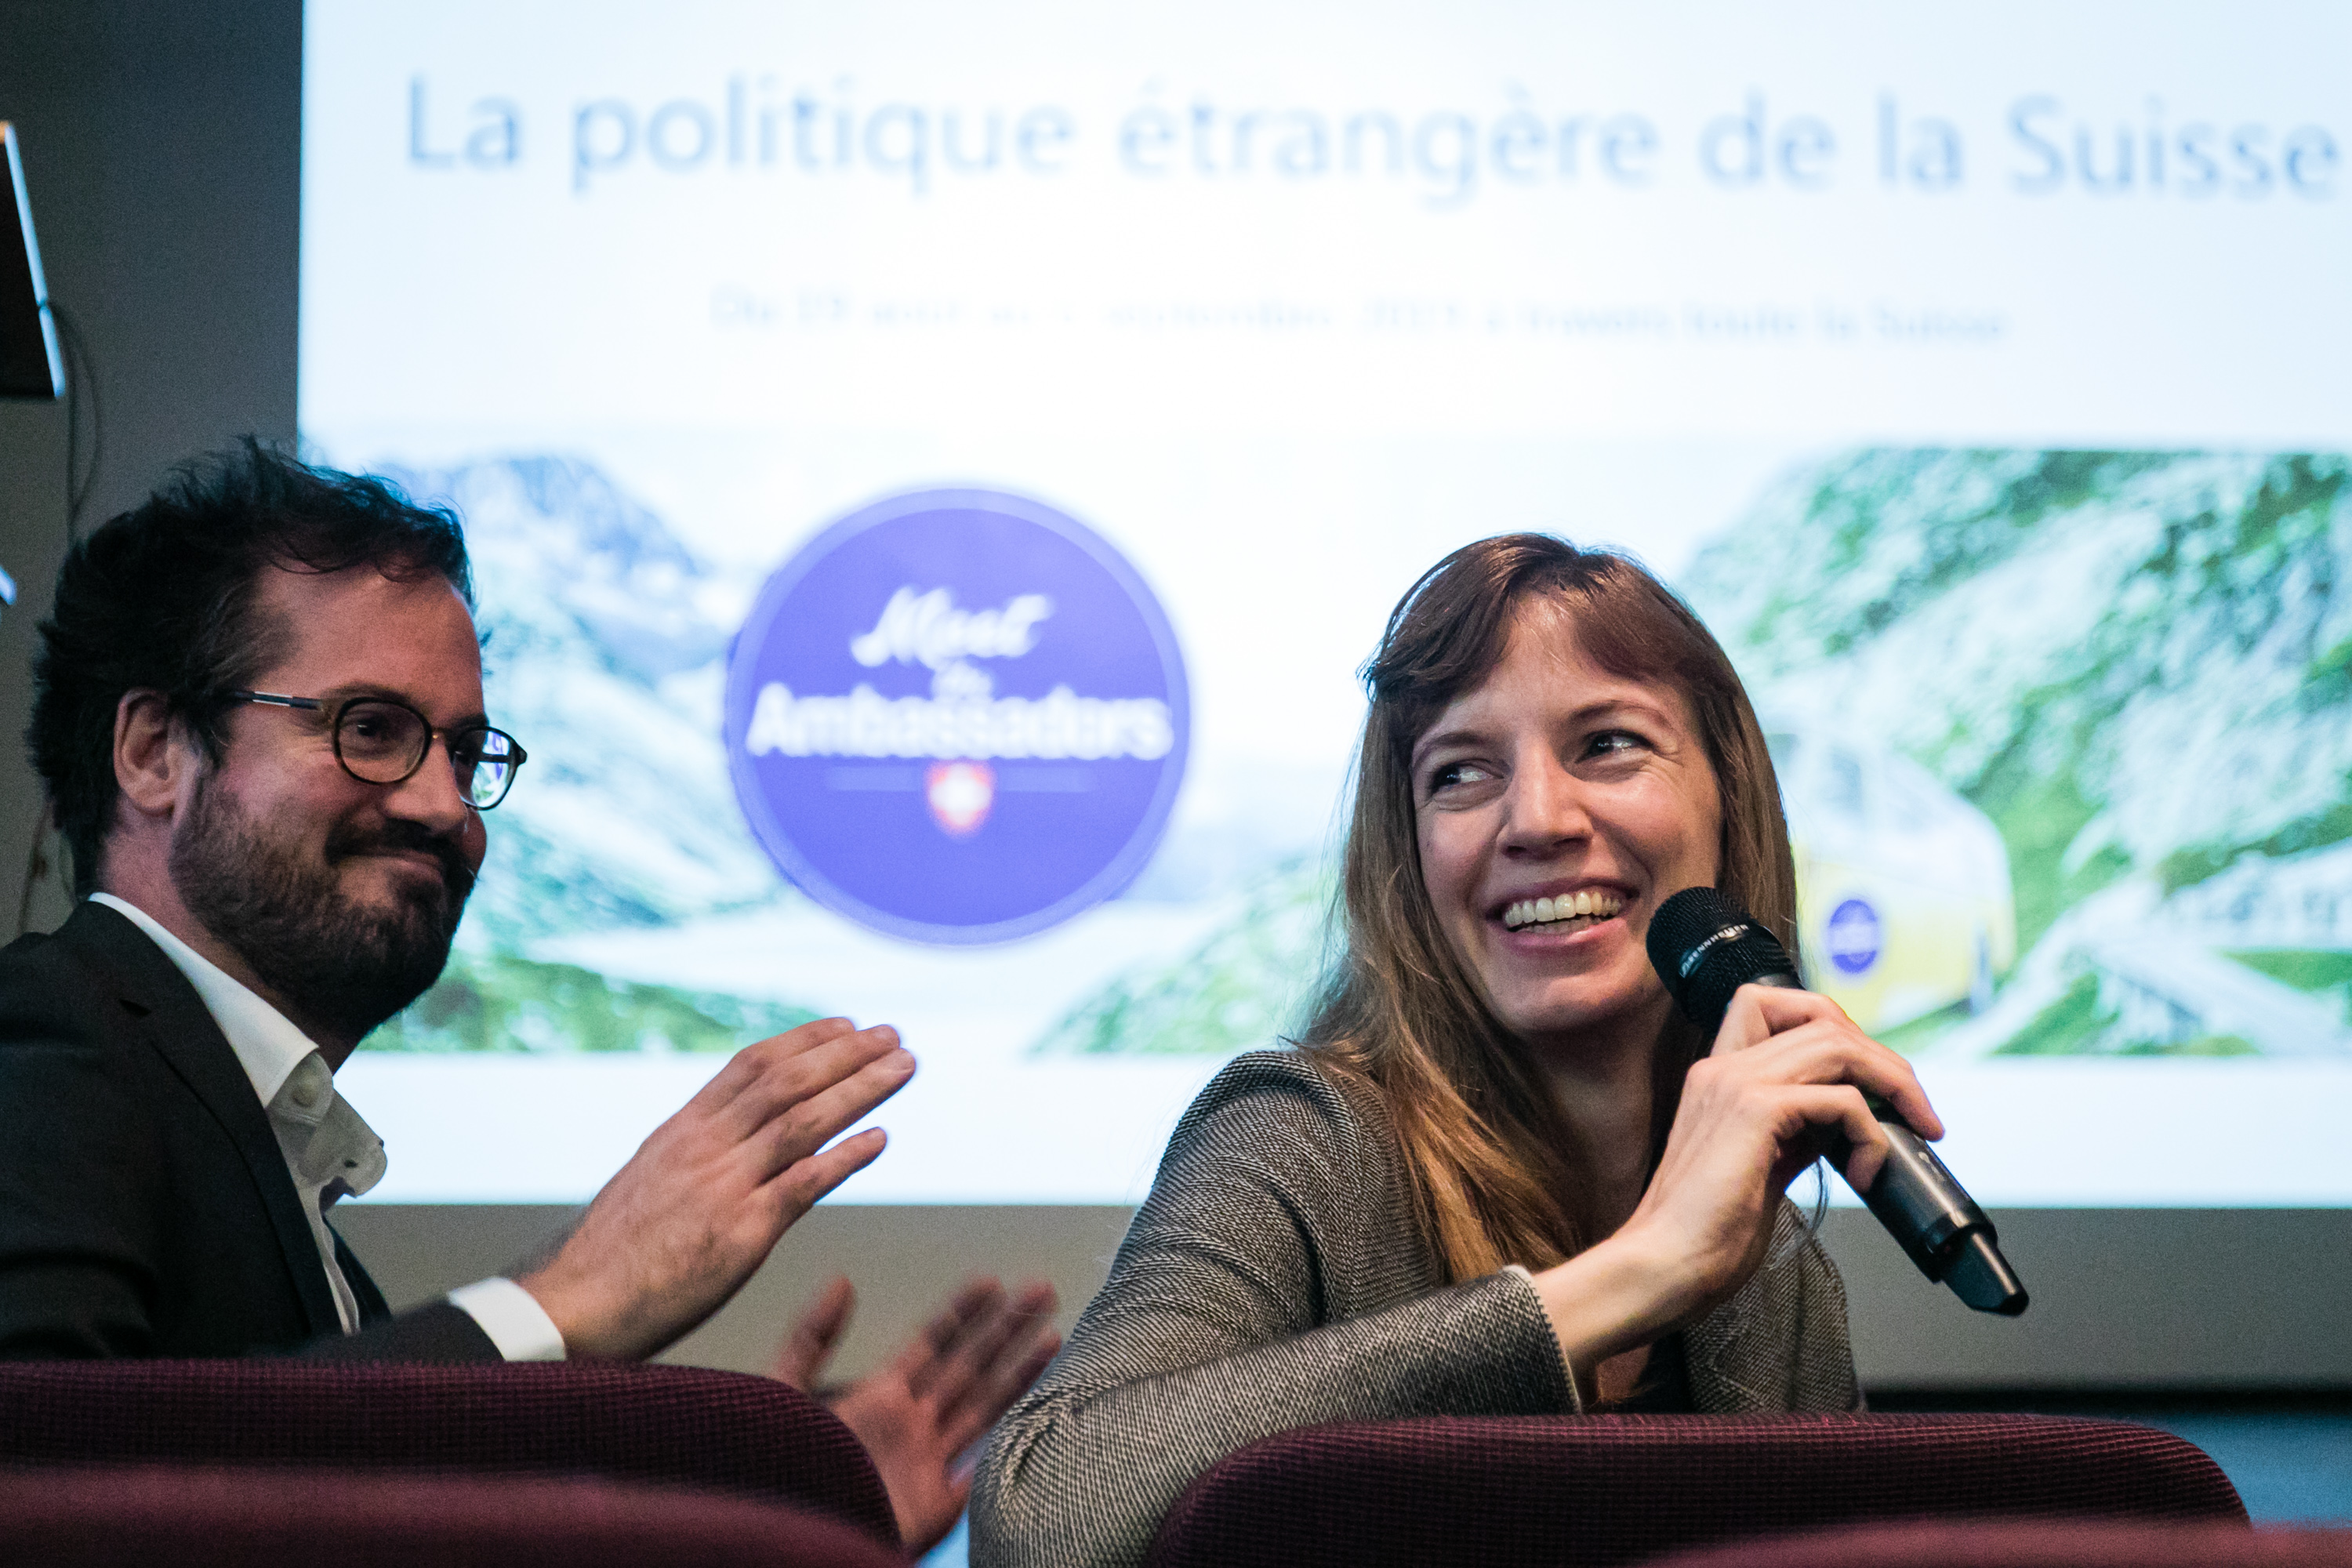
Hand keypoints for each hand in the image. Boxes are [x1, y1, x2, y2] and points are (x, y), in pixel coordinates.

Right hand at [518, 1019, 914, 1360]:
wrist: (572, 1306)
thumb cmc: (608, 1256)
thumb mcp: (647, 1182)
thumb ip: (691, 1155)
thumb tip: (727, 1137)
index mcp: (680, 1131)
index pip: (750, 1066)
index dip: (804, 1041)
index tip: (845, 1026)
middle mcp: (704, 1148)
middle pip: (787, 1082)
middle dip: (846, 1054)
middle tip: (893, 1034)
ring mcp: (723, 1187)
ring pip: (804, 1121)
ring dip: (861, 1088)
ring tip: (904, 1067)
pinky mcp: (740, 1235)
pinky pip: (803, 1184)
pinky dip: (846, 1157)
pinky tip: (882, 1139)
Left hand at [773, 1275, 1060, 1553]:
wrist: (781, 1537)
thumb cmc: (771, 1470)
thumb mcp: (782, 1392)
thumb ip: (810, 1338)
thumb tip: (845, 1280)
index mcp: (878, 1397)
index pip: (932, 1343)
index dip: (962, 1313)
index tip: (992, 1282)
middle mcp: (911, 1426)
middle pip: (969, 1368)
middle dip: (1007, 1331)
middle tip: (1042, 1291)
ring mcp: (928, 1466)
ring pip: (985, 1410)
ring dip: (1020, 1374)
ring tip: (1054, 1336)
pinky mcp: (936, 1509)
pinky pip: (984, 1473)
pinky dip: (1013, 1445)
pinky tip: (1041, 1414)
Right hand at [1532, 986, 1938, 1385]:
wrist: (1663, 1265)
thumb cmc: (1705, 1233)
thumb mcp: (1760, 1165)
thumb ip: (1795, 1130)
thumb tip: (1844, 1119)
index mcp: (1718, 1075)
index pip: (1773, 1005)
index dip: (1830, 1025)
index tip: (1865, 1076)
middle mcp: (1724, 1067)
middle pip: (1821, 1016)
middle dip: (1883, 1059)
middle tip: (1915, 1109)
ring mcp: (1737, 1084)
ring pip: (1837, 1044)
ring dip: (1891, 1084)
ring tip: (1912, 1129)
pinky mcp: (1755, 1113)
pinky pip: (1841, 1100)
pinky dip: (1870, 1134)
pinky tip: (1866, 1173)